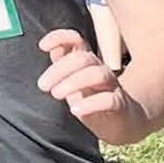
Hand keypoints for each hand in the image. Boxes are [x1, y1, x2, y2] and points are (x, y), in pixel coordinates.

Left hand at [37, 28, 143, 142]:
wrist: (121, 124)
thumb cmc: (93, 100)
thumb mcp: (73, 82)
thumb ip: (62, 65)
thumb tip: (50, 49)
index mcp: (87, 62)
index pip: (77, 40)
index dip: (60, 38)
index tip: (42, 46)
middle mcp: (100, 69)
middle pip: (83, 58)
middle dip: (59, 70)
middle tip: (44, 86)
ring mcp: (112, 86)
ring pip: (97, 74)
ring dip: (73, 83)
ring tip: (56, 94)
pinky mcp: (120, 105)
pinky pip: (108, 100)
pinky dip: (90, 104)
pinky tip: (75, 110)